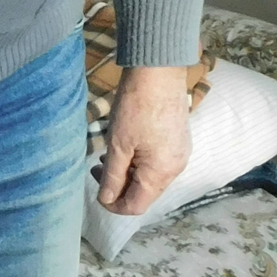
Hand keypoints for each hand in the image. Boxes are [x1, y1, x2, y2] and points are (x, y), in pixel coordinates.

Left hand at [95, 65, 191, 215]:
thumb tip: (106, 199)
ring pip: (150, 177)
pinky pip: (158, 162)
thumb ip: (112, 176)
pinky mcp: (179, 140)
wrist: (158, 71)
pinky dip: (139, 161)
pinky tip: (125, 146)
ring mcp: (180, 153)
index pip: (136, 206)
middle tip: (98, 168)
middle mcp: (176, 167)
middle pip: (145, 193)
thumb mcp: (118, 145)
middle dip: (120, 186)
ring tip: (109, 156)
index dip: (113, 205)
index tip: (96, 192)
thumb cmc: (136, 106)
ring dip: (128, 172)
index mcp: (162, 172)